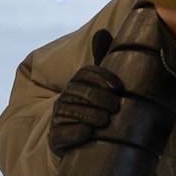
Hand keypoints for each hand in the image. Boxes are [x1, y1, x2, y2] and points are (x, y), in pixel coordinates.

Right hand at [48, 29, 121, 156]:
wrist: (84, 144)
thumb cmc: (96, 110)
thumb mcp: (101, 87)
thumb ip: (103, 62)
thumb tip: (102, 31)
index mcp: (77, 84)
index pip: (85, 73)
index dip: (101, 77)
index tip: (119, 87)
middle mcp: (65, 99)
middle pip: (77, 91)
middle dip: (97, 97)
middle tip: (116, 106)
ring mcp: (59, 119)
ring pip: (70, 111)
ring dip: (89, 115)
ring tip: (106, 120)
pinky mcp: (57, 140)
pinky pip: (61, 134)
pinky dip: (74, 133)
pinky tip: (87, 133)